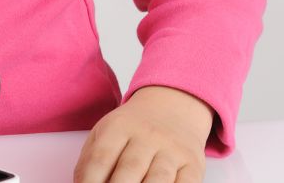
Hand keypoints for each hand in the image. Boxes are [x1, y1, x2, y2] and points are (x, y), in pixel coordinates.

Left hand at [74, 86, 213, 182]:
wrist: (172, 108)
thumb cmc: (131, 129)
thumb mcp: (105, 133)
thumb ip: (90, 161)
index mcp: (119, 126)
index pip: (101, 158)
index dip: (91, 182)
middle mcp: (148, 136)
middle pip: (130, 170)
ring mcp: (173, 150)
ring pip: (158, 180)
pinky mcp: (193, 164)